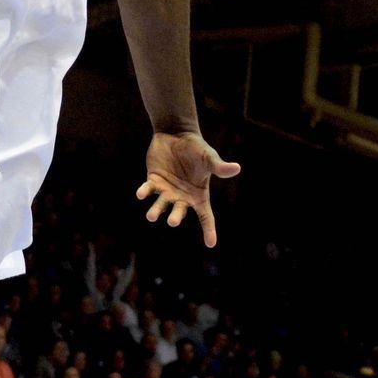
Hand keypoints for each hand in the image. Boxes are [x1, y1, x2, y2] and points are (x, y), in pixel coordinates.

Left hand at [138, 132, 239, 247]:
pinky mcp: (153, 180)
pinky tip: (141, 194)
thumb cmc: (196, 147)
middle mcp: (182, 196)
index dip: (209, 229)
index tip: (211, 244)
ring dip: (156, 210)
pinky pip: (148, 190)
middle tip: (173, 221)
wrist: (176, 133)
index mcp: (198, 194)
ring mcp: (167, 190)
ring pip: (161, 204)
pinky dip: (144, 192)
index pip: (206, 215)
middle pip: (179, 211)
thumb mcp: (209, 157)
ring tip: (152, 216)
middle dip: (175, 217)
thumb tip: (237, 168)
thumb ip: (219, 166)